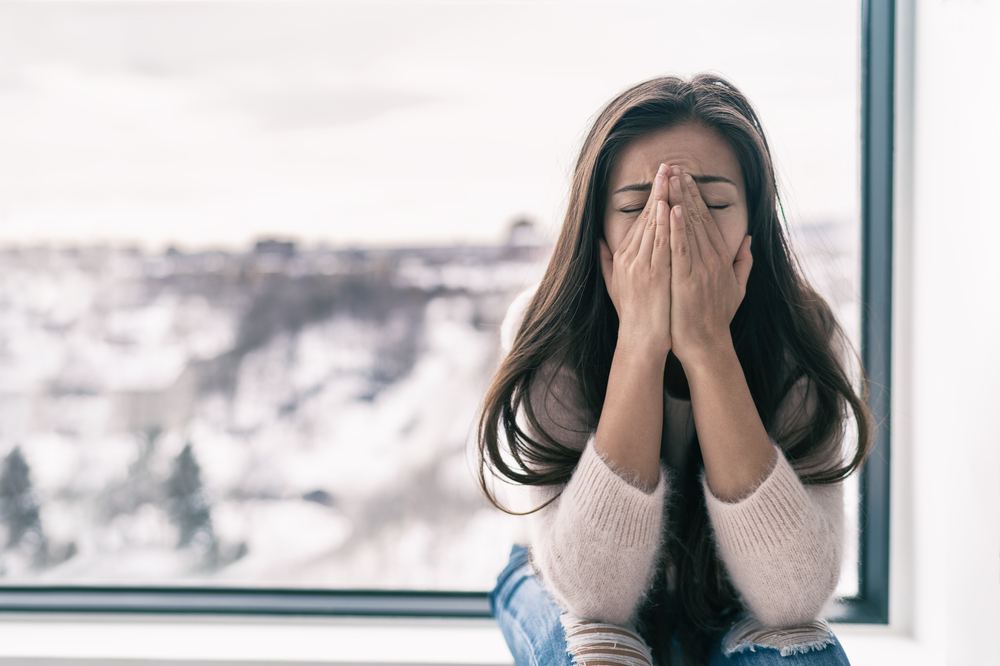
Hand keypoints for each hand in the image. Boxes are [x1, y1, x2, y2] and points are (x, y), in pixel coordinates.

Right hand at [599, 163, 672, 358]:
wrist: (641, 341)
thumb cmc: (634, 315)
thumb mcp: (614, 286)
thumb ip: (607, 262)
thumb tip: (600, 242)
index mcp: (623, 258)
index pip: (640, 221)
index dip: (651, 198)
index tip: (660, 179)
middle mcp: (630, 258)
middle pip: (646, 217)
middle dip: (657, 190)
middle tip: (667, 166)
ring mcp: (641, 266)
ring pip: (654, 225)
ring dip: (663, 199)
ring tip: (671, 177)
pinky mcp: (653, 275)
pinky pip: (661, 244)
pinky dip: (666, 224)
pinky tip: (671, 206)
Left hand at [668, 170, 752, 366]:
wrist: (707, 344)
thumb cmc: (716, 319)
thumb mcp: (736, 288)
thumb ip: (743, 263)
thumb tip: (748, 240)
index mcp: (721, 259)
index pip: (708, 221)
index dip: (697, 198)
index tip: (687, 178)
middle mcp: (712, 260)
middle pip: (698, 218)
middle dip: (686, 191)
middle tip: (675, 167)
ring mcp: (700, 269)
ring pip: (689, 228)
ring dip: (680, 201)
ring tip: (671, 178)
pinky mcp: (687, 280)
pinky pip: (681, 249)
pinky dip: (677, 229)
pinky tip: (672, 209)